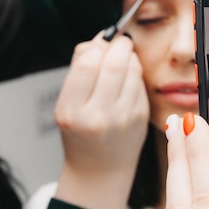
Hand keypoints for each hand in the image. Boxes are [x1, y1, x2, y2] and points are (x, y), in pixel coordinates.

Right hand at [54, 32, 148, 208]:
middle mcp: (97, 116)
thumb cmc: (81, 134)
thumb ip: (79, 69)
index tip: (102, 38)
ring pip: (132, 71)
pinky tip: (129, 78)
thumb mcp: (67, 104)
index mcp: (71, 111)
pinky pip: (141, 84)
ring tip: (124, 57)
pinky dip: (136, 74)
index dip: (97, 45)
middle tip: (120, 41)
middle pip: (114, 64)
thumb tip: (97, 40)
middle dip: (119, 45)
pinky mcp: (140, 118)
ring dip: (130, 57)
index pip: (87, 64)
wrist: (100, 169)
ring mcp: (122, 118)